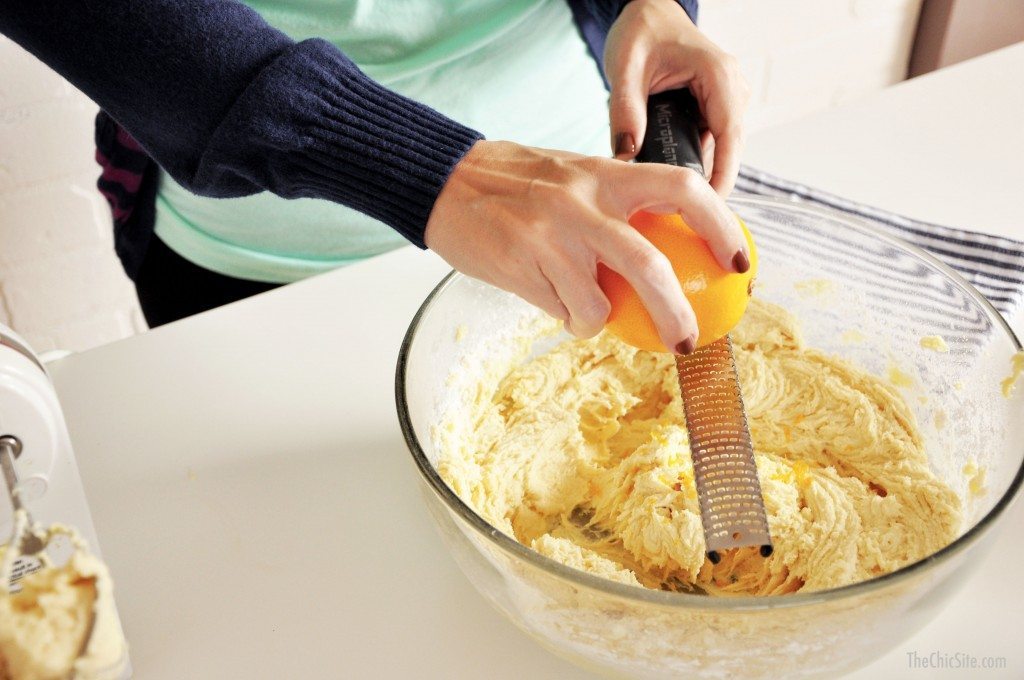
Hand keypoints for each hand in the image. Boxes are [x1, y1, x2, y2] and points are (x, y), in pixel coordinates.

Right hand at [424, 140, 748, 352]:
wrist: (444, 181)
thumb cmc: (516, 181)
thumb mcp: (574, 176)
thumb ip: (615, 205)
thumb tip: (664, 256)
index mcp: (603, 173)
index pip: (681, 188)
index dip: (720, 226)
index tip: (739, 262)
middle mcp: (580, 203)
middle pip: (648, 265)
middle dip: (675, 312)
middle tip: (687, 341)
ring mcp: (548, 237)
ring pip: (596, 305)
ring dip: (596, 320)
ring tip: (584, 311)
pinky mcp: (520, 267)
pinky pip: (561, 312)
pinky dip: (566, 317)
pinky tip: (550, 300)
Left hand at [604, 0, 749, 195]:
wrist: (648, 14)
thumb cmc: (641, 31)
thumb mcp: (625, 67)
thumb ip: (624, 110)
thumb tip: (625, 155)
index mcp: (718, 75)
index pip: (730, 137)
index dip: (723, 176)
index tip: (709, 207)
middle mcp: (731, 90)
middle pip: (727, 151)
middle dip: (703, 183)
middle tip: (669, 213)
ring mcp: (725, 102)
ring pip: (717, 152)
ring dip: (694, 175)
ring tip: (661, 200)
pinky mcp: (713, 112)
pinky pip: (705, 146)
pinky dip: (686, 162)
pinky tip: (664, 181)